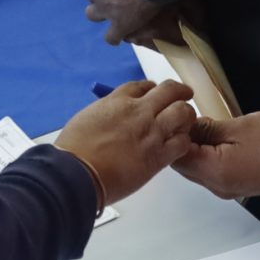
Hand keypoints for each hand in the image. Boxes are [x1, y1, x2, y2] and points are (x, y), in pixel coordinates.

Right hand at [53, 80, 201, 205]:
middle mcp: (138, 112)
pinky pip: (182, 142)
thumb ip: (104, 113)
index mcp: (118, 101)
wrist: (77, 173)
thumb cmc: (74, 151)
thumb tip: (110, 117)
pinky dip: (183, 141)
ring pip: (183, 112)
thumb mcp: (86, 118)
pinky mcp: (157, 156)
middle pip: (170, 90)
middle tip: (183, 96)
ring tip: (184, 123)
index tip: (155, 93)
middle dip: (179, 92)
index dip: (153, 88)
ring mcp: (151, 132)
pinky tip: (178, 146)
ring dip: (185, 115)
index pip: (144, 85)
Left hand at [173, 110, 259, 200]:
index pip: (176, 157)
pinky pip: (212, 172)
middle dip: (180, 142)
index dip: (172, 135)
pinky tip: (215, 137)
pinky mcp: (239, 185)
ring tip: (200, 124)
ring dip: (195, 149)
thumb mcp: (238, 127)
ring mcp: (228, 188)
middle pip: (184, 166)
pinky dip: (207, 155)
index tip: (176, 114)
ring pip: (198, 169)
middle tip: (186, 116)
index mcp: (214, 173)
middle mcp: (217, 187)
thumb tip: (186, 126)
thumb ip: (208, 128)